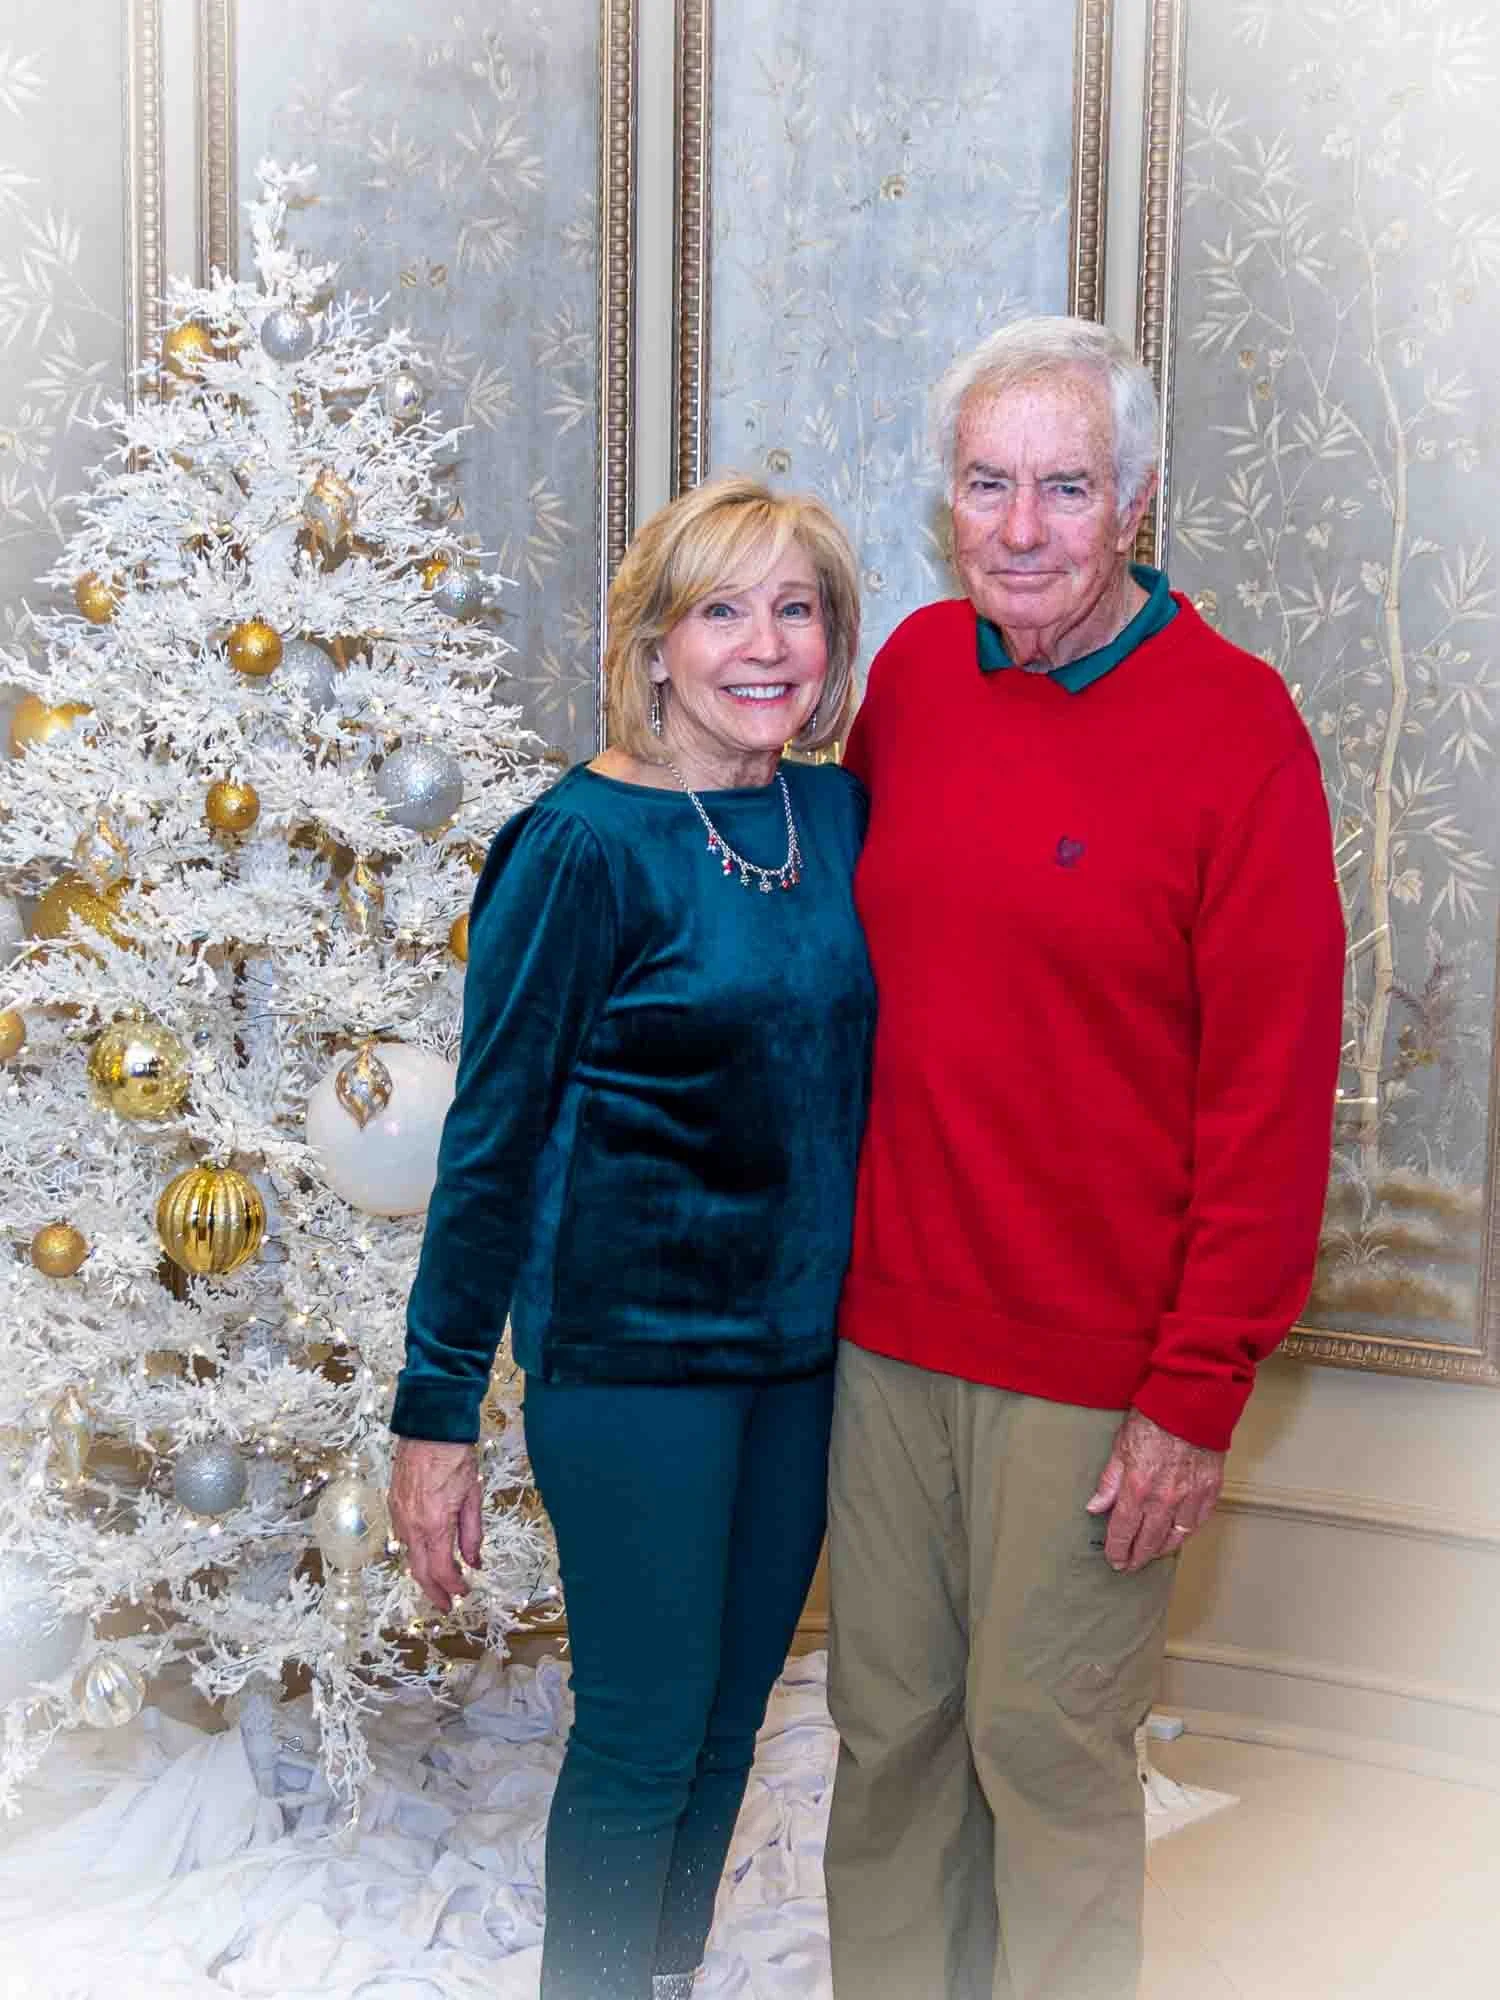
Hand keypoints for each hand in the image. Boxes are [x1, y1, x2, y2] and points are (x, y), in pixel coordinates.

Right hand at [388, 1437, 483, 1611]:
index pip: (442, 1570)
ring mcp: (399, 1516)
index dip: (453, 1587)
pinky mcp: (393, 1505)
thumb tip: (474, 1562)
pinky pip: (403, 1538)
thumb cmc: (455, 1457)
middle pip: (420, 1571)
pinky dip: (415, 1553)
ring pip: (409, 1556)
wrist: (429, 1427)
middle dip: (434, 1592)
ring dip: (423, 1574)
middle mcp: (412, 1525)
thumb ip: (472, 1533)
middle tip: (446, 1605)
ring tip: (439, 1584)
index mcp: (434, 1525)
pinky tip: (426, 1555)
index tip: (464, 1593)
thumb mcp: (473, 1496)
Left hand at [1085, 1408, 1224, 1573]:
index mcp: (1138, 1487)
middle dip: (1136, 1557)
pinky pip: (1197, 1523)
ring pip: (1174, 1538)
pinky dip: (1185, 1533)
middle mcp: (1164, 1499)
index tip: (1113, 1559)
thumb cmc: (1153, 1419)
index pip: (1124, 1530)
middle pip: (1148, 1541)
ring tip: (1149, 1555)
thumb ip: (1109, 1481)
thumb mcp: (1120, 1446)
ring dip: (1160, 1550)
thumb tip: (1095, 1506)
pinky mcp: (1210, 1491)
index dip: (1117, 1549)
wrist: (1191, 1403)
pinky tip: (1176, 1536)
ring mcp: (1190, 1497)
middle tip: (1128, 1566)